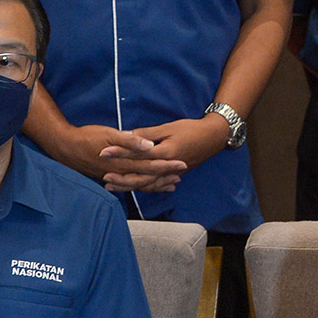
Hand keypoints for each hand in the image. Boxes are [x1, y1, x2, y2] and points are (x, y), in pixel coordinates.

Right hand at [56, 123, 187, 191]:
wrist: (64, 147)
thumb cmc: (87, 137)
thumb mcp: (108, 133)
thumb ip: (129, 140)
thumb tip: (148, 145)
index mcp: (123, 161)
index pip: (150, 165)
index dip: (167, 165)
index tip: (182, 163)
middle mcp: (120, 172)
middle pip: (148, 177)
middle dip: (165, 177)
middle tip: (181, 176)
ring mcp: (115, 176)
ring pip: (140, 184)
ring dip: (156, 184)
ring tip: (172, 184)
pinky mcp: (110, 176)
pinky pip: (130, 184)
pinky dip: (143, 185)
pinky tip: (150, 185)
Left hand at [101, 115, 230, 190]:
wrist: (214, 137)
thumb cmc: (191, 129)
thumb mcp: (168, 127)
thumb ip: (147, 134)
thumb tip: (127, 135)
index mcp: (165, 152)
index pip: (138, 154)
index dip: (120, 153)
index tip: (104, 152)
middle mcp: (168, 167)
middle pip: (141, 176)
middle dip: (121, 177)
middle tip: (104, 177)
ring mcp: (172, 173)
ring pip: (147, 184)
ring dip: (129, 186)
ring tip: (112, 186)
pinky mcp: (175, 175)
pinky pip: (156, 185)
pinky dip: (144, 188)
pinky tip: (132, 189)